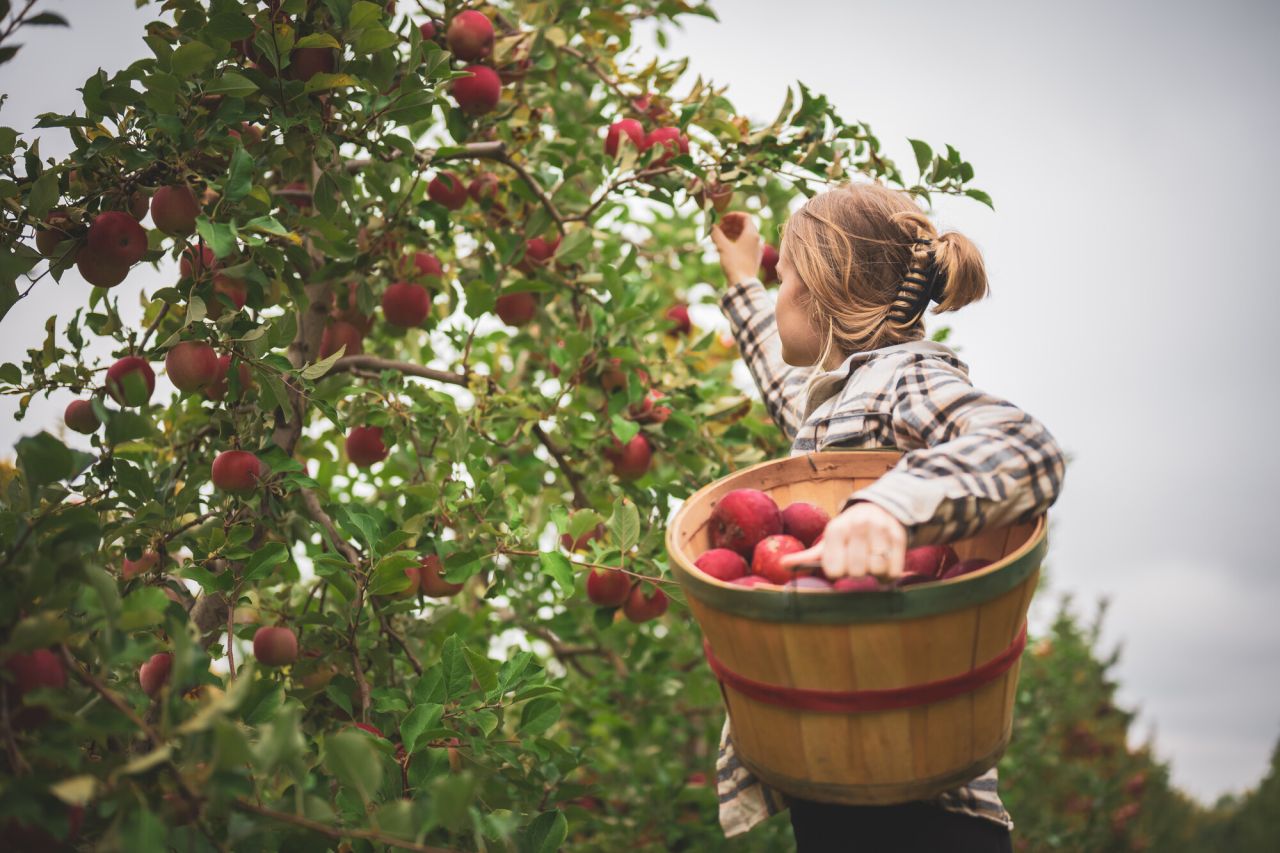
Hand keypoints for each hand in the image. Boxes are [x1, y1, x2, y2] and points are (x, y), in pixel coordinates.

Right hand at [711, 212, 762, 284]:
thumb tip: (711, 226)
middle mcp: (756, 240)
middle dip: (730, 225)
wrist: (742, 284)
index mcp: (752, 234)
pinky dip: (734, 242)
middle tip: (718, 228)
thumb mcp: (722, 246)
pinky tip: (723, 247)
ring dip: (731, 233)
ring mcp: (755, 249)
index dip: (733, 216)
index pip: (745, 217)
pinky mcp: (753, 258)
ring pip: (744, 236)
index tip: (722, 219)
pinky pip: (744, 245)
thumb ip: (716, 234)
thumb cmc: (734, 264)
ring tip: (718, 237)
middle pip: (744, 226)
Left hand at [778, 502, 907, 579]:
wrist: (878, 511)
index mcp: (836, 529)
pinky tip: (883, 565)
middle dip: (856, 573)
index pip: (834, 570)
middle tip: (857, 563)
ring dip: (874, 573)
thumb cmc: (847, 535)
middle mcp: (857, 525)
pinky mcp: (899, 536)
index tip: (839, 565)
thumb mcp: (827, 543)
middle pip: (856, 572)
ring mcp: (880, 529)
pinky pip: (894, 570)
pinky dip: (888, 574)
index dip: (837, 573)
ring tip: (870, 562)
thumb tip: (782, 564)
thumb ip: (805, 557)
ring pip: (876, 570)